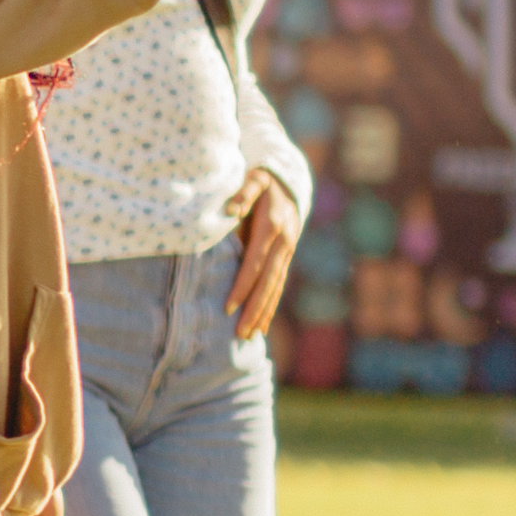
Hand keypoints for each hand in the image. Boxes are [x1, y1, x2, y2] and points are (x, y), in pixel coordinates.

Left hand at [227, 182, 297, 337]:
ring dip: (263, 312)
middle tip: (240, 333)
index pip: (254, 263)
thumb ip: (242, 193)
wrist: (286, 180)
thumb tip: (232, 209)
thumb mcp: (252, 179)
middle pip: (267, 282)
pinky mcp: (286, 256)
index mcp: (272, 226)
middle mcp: (284, 242)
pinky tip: (263, 324)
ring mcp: (288, 251)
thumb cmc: (259, 180)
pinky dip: (271, 305)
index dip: (242, 286)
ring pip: (275, 286)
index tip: (228, 306)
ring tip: (250, 335)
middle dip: (254, 309)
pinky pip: (278, 284)